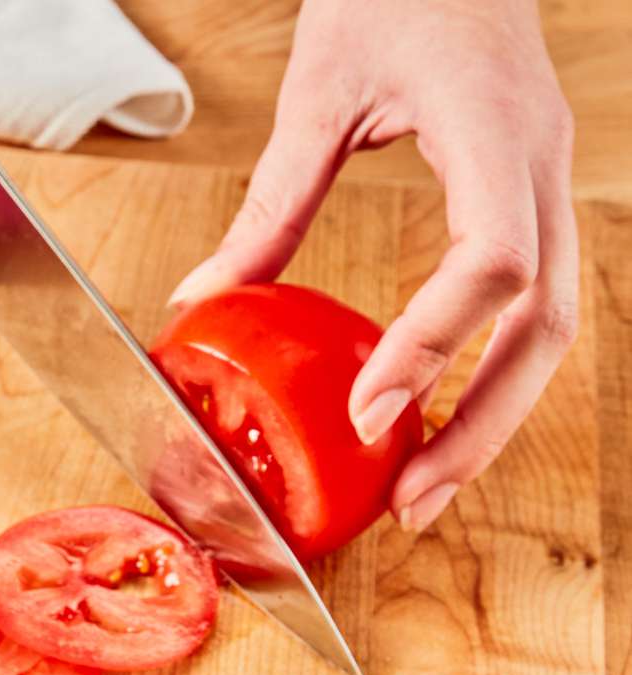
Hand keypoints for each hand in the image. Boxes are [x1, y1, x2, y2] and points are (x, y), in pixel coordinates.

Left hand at [168, 0, 576, 533]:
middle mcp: (541, 168)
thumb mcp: (319, 92)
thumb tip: (203, 301)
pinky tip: (442, 412)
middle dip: (483, 424)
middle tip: (413, 500)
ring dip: (495, 415)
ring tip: (428, 486)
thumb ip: (271, 203)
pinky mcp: (535, 197)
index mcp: (493, 132)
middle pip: (545, 322)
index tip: (369, 417)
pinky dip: (489, 367)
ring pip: (553, 323)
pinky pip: (531, 301)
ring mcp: (551, 183)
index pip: (490, 260)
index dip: (436, 345)